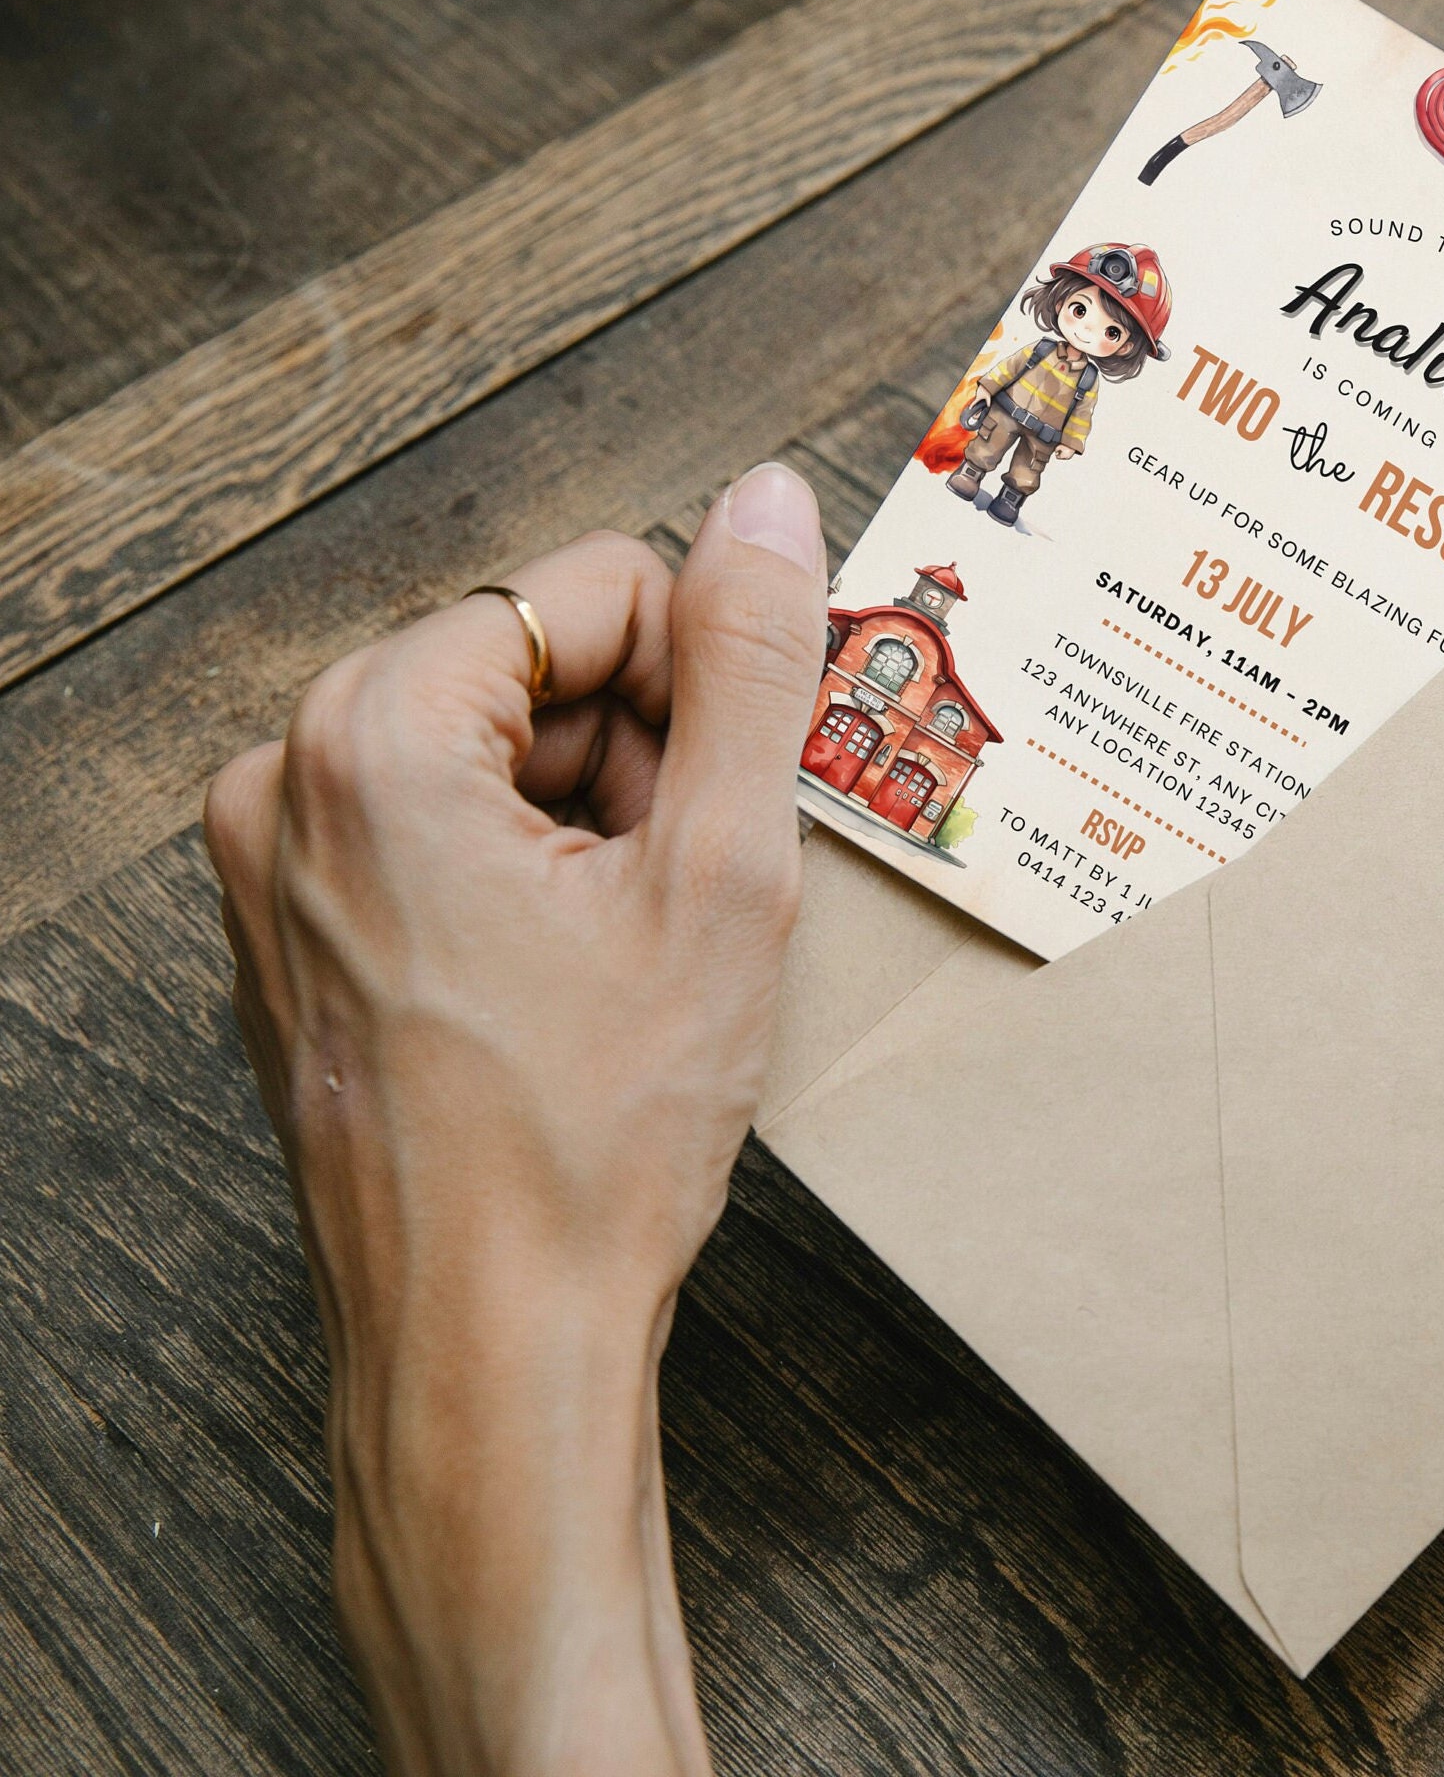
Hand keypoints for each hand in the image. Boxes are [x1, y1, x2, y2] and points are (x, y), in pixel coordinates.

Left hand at [203, 465, 828, 1774]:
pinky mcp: (292, 939)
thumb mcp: (722, 874)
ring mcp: (273, 869)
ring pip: (492, 753)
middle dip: (641, 758)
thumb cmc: (595, 1135)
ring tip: (636, 956)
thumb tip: (768, 503)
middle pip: (529, 667)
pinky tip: (578, 987)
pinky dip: (529, 878)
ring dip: (596, 823)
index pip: (590, 588)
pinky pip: (435, 834)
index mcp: (372, 737)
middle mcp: (286, 782)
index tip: (729, 811)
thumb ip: (751, 666)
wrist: (488, 1342)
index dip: (699, 686)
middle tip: (688, 897)